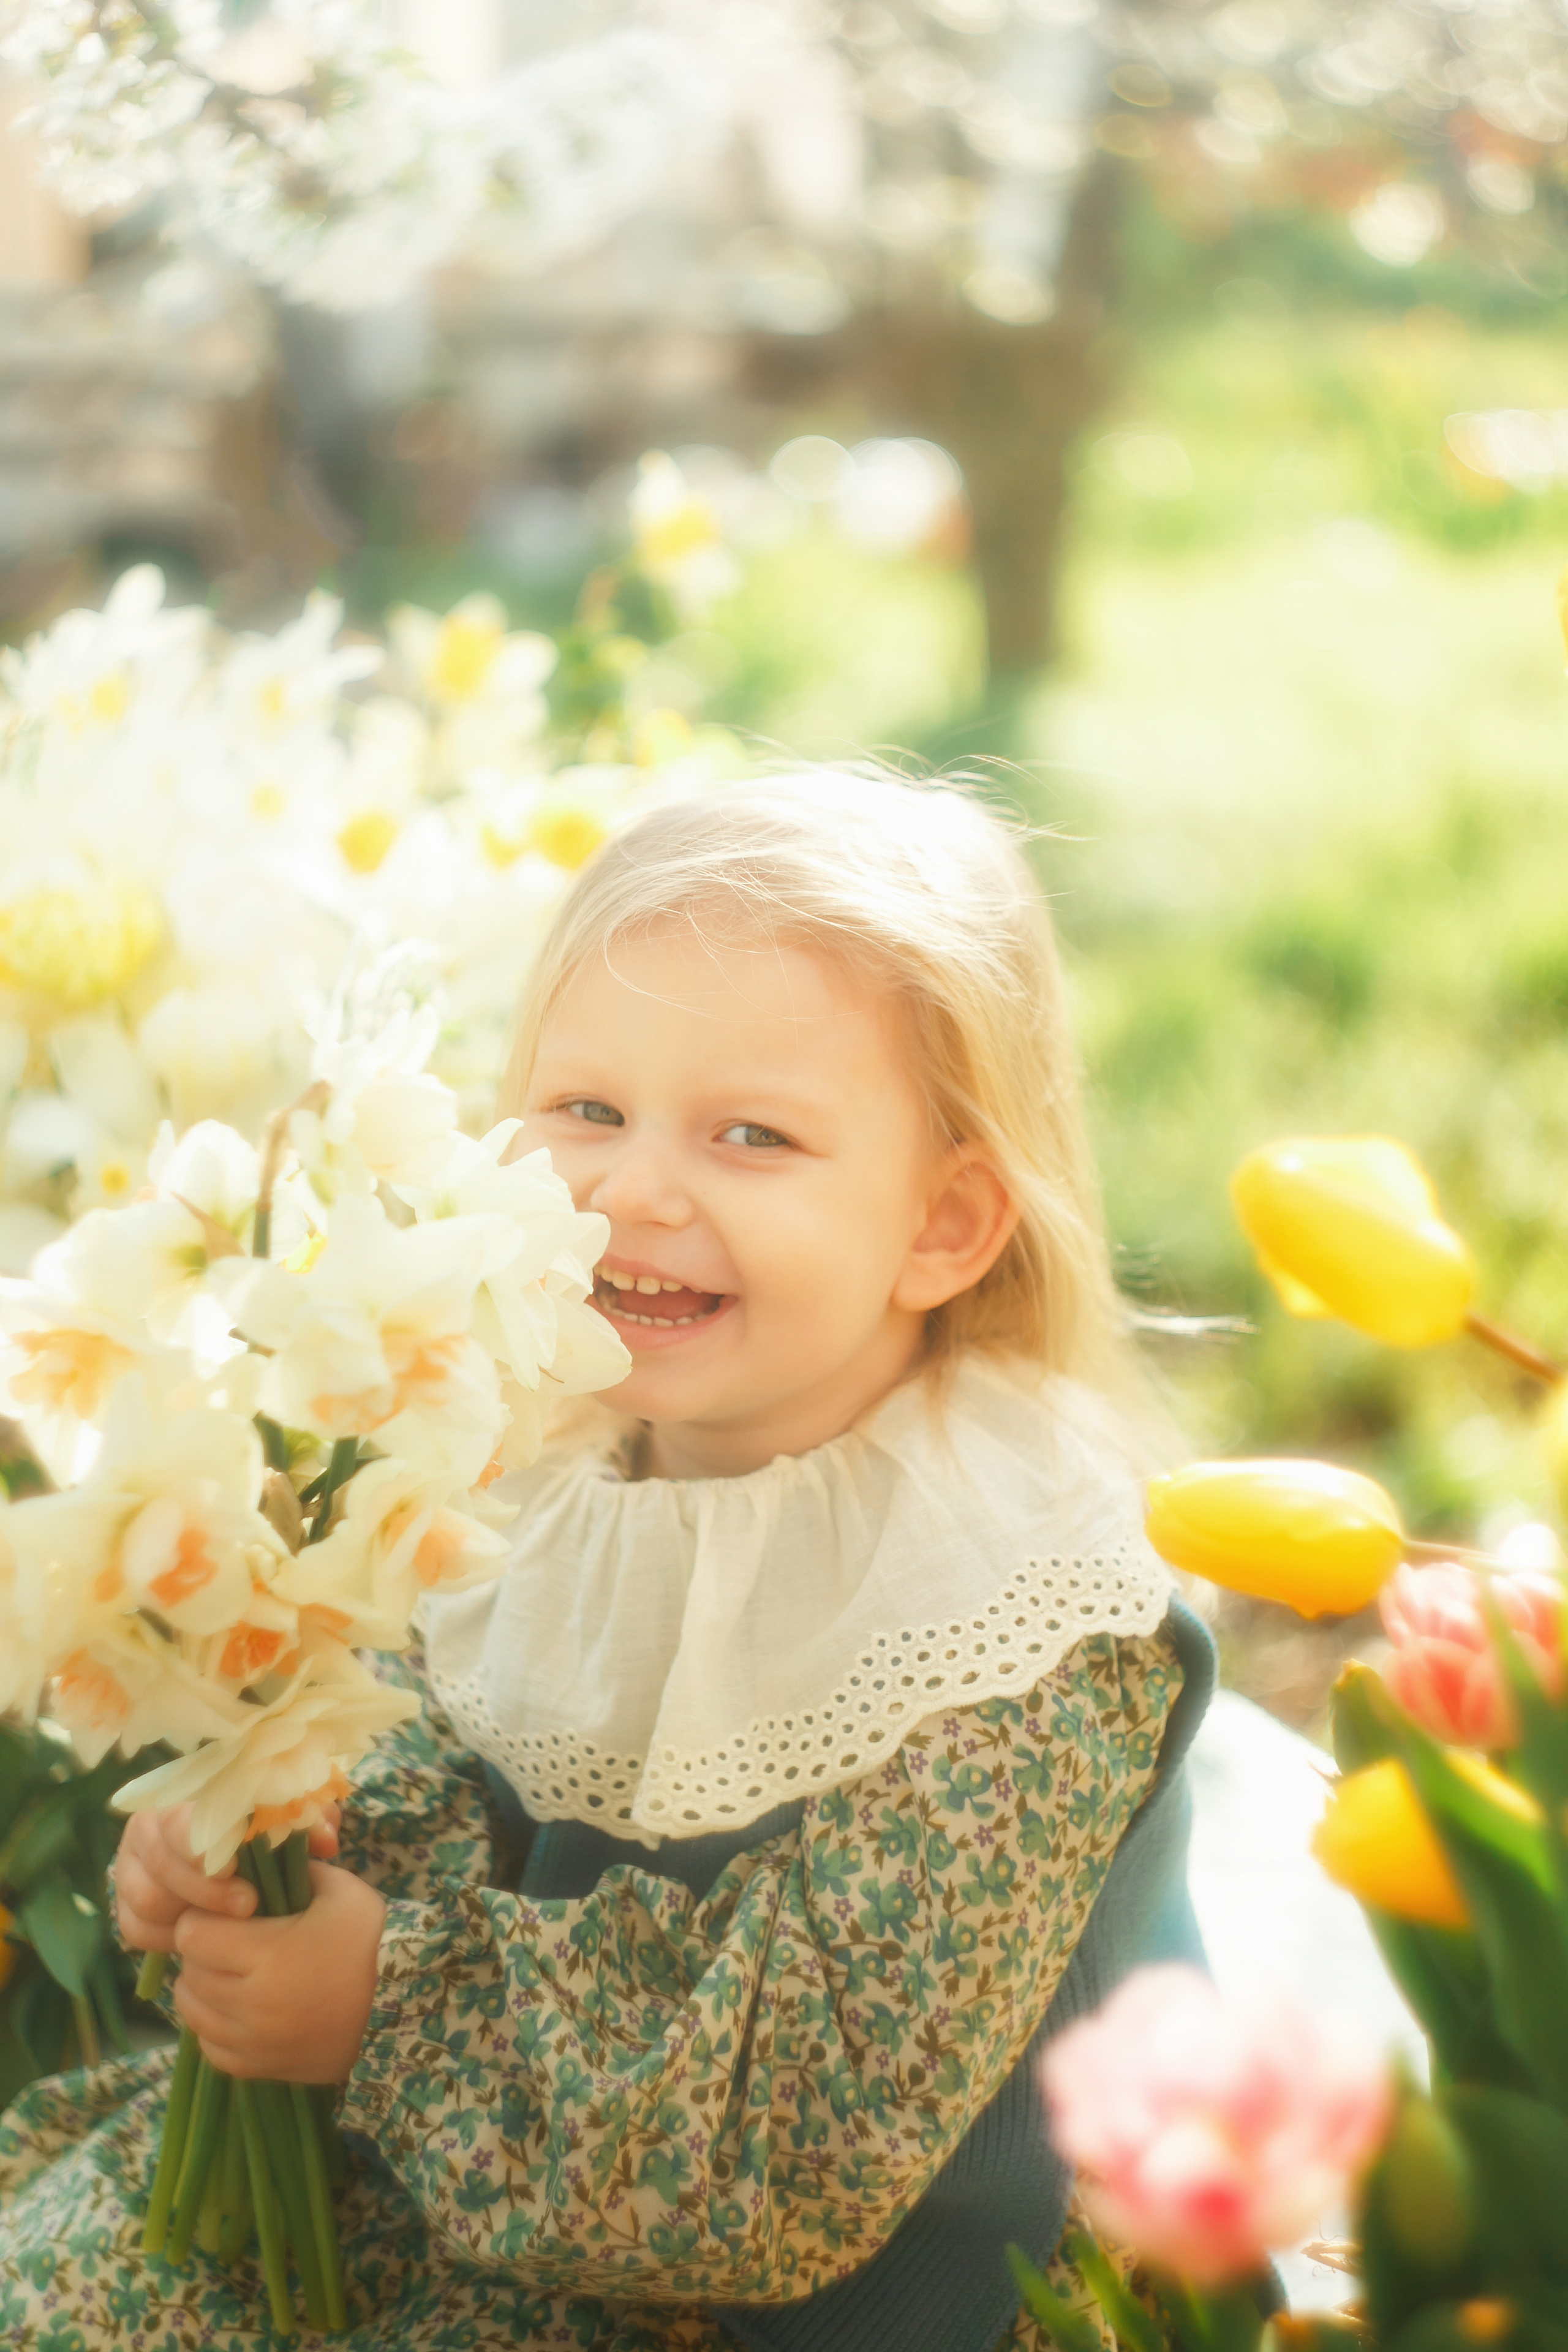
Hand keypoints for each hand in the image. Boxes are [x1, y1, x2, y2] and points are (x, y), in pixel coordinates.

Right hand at [116, 1802, 342, 1952]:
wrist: (239, 1853)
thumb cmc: (267, 1828)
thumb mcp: (294, 1817)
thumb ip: (311, 1820)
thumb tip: (325, 1840)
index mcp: (184, 1795)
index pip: (178, 1819)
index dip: (202, 1847)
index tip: (236, 1869)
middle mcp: (148, 1826)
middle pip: (160, 1863)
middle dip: (205, 1891)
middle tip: (248, 1906)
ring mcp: (131, 1866)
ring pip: (146, 1899)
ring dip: (190, 1916)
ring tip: (231, 1923)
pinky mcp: (126, 1903)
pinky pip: (134, 1928)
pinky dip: (167, 1938)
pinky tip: (203, 1936)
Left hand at [172, 1861, 385, 2082]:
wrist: (400, 2009)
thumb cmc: (369, 1942)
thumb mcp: (342, 1891)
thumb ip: (295, 1869)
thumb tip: (260, 1859)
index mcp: (268, 1955)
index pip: (192, 1935)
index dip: (203, 1918)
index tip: (226, 1916)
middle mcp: (252, 2004)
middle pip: (190, 1973)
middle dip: (203, 1954)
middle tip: (230, 1944)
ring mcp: (253, 2043)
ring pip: (192, 2013)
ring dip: (204, 1990)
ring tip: (231, 1976)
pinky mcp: (257, 2069)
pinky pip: (210, 2049)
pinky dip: (216, 2028)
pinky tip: (239, 2010)